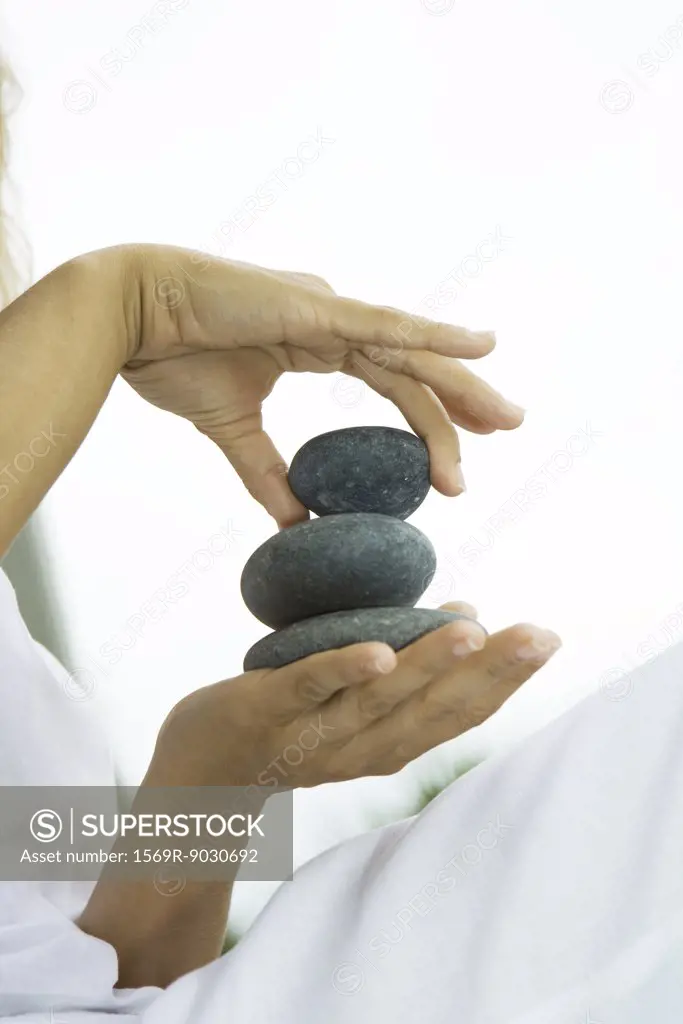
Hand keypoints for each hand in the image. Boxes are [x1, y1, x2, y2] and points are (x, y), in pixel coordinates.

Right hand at [120, 245, 524, 526]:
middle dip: (461, 402)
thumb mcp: (232, 428)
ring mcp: (325, 312)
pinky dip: (432, 336)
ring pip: (409, 352)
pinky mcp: (312, 310)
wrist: (128, 315)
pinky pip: (382, 326)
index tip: (453, 458)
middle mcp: (330, 323)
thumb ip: (268, 474)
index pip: (389, 382)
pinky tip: (479, 347)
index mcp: (314, 343)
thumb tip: (296, 524)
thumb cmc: (172, 355)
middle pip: (413, 368)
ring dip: (460, 386)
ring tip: (504, 419)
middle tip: (506, 429)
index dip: (427, 417)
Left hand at [148, 606, 560, 789]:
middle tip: (538, 634)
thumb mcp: (357, 704)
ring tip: (470, 630)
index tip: (547, 641)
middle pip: (434, 712)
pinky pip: (308, 689)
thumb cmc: (290, 725)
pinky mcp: (263, 712)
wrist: (199, 776)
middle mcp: (360, 750)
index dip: (506, 681)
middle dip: (490, 673)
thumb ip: (409, 670)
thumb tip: (467, 614)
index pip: (459, 713)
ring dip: (427, 667)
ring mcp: (311, 735)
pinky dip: (344, 672)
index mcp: (388, 743)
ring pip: (379, 702)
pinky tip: (379, 652)